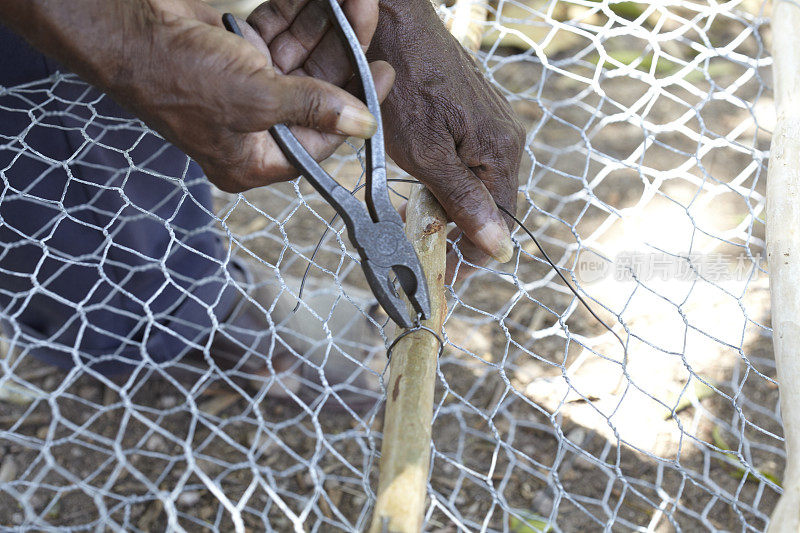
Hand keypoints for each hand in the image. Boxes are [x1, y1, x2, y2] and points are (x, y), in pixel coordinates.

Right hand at [4, 0, 393, 192]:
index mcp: (254, 158)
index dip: (357, 107)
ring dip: (325, 26)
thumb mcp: (255, 99)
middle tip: (367, 15)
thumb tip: (363, 125)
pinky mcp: (237, 52)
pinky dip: (297, 14)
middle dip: (343, 52)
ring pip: (301, 57)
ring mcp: (245, 86)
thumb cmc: (179, 75)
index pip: (321, 139)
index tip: (383, 72)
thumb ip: (312, 109)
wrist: (124, 27)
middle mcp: (253, 126)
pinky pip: (279, 33)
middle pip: (316, 91)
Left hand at [368, 0, 524, 280]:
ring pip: (477, 184)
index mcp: (502, 152)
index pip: (501, 222)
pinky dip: (445, 180)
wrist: (396, 25)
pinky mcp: (474, 115)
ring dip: (448, 206)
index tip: (441, 271)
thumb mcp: (428, 154)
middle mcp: (506, 139)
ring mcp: (491, 125)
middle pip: (491, 205)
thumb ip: (462, 200)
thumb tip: (498, 245)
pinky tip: (420, 182)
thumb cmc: (407, 85)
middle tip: (418, 242)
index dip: (472, 255)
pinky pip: (468, 162)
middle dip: (457, 231)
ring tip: (413, 214)